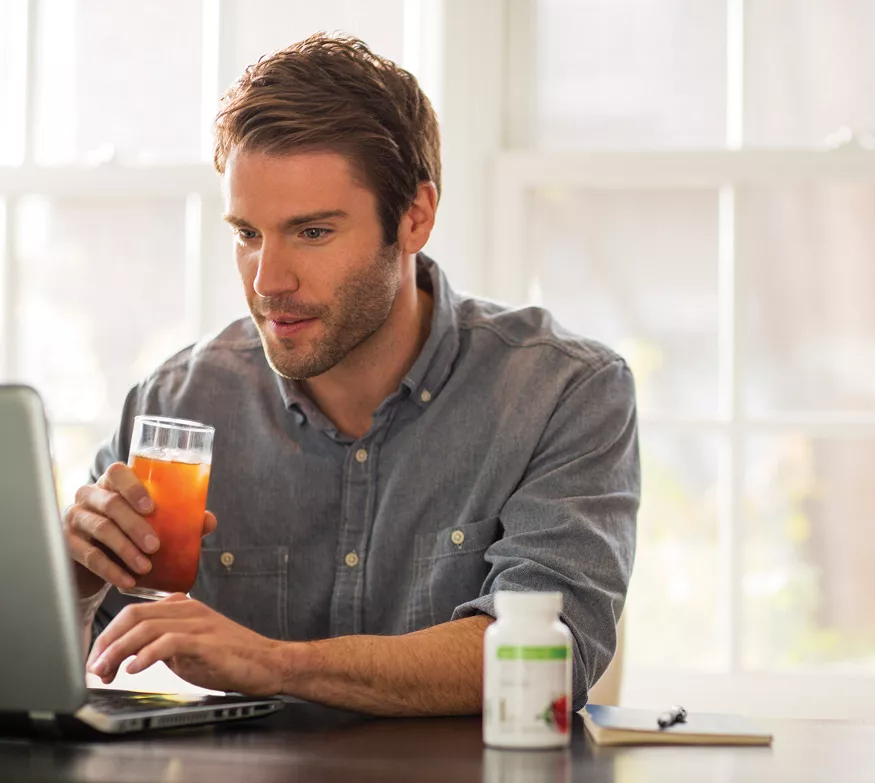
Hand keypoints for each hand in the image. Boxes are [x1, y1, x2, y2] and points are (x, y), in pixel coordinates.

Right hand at [64, 462, 217, 596]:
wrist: (93, 558)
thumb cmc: (127, 530)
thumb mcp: (150, 521)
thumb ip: (178, 518)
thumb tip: (208, 521)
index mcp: (112, 482)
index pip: (118, 473)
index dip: (134, 488)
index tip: (152, 508)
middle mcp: (90, 495)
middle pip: (111, 504)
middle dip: (135, 526)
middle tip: (155, 546)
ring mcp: (74, 517)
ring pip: (99, 529)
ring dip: (125, 550)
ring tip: (145, 567)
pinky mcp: (66, 543)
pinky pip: (87, 555)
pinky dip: (110, 569)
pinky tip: (127, 581)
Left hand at [86, 594, 284, 695]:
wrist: (267, 662)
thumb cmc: (229, 657)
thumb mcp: (188, 648)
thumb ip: (161, 644)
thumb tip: (128, 654)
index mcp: (182, 607)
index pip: (134, 613)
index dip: (109, 635)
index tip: (97, 659)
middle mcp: (187, 609)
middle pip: (134, 616)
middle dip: (107, 642)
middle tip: (95, 668)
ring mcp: (198, 623)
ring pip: (145, 627)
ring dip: (119, 651)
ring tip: (107, 672)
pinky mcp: (206, 641)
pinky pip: (168, 642)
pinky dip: (145, 655)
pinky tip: (134, 669)